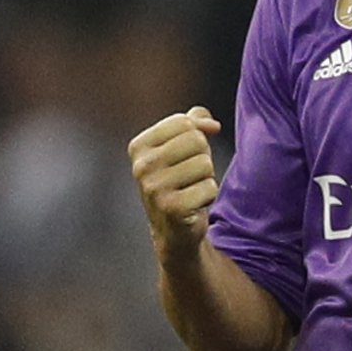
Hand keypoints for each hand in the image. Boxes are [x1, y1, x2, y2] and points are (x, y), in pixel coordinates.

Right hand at [128, 106, 222, 259]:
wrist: (174, 229)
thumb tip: (212, 125)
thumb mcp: (182, 145)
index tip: (186, 155)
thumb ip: (195, 121)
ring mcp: (153, 188)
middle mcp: (141, 166)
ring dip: (206, 178)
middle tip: (189, 176)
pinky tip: (193, 205)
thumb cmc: (180, 180)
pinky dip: (208, 196)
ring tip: (190, 190)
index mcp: (139, 146)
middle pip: (196, 140)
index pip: (184, 122)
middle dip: (202, 157)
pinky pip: (209, 187)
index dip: (196, 136)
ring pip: (205, 163)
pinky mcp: (171, 208)